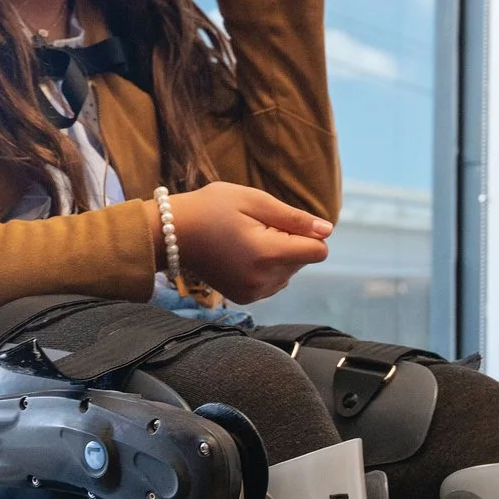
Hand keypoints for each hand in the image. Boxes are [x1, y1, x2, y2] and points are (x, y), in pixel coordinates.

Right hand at [164, 182, 330, 303]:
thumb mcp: (254, 201)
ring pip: (290, 273)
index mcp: (268, 254)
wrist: (171, 234)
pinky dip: (266, 269)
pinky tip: (242, 255)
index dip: (306, 233)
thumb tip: (327, 231)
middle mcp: (264, 281)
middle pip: (303, 261)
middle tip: (254, 229)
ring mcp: (253, 293)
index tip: (278, 223)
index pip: (318, 251)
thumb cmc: (212, 208)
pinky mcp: (245, 298)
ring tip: (246, 241)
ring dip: (278, 256)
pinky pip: (274, 283)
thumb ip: (294, 218)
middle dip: (288, 242)